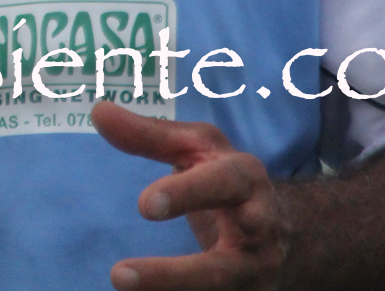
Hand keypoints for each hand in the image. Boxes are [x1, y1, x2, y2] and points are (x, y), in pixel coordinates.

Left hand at [94, 101, 291, 289]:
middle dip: (175, 274)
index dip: (187, 193)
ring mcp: (255, 271)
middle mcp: (259, 232)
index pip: (223, 184)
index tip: (144, 205)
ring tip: (120, 285)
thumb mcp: (195, 147)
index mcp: (246, 180)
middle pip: (224, 262)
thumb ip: (149, 134)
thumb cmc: (223, 176)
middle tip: (119, 275)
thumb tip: (99, 112)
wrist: (286, 225)